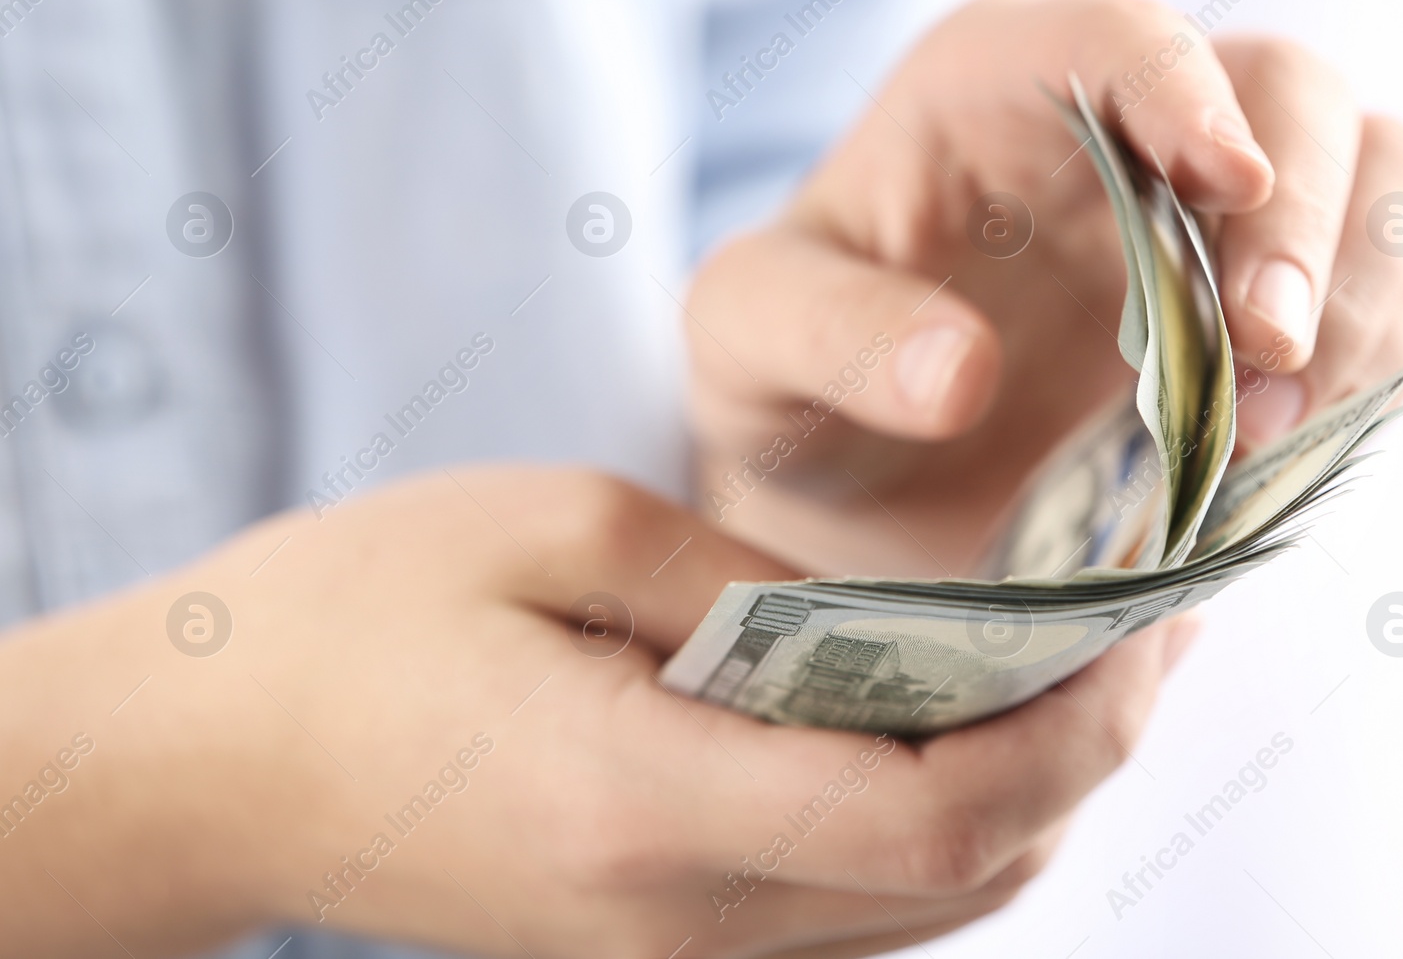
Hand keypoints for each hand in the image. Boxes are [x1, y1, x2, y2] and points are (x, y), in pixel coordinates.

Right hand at [0, 466, 1195, 958]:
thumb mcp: (556, 529)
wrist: (208, 763)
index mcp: (654, 800)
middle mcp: (683, 917)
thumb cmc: (355, 615)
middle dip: (1087, 757)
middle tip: (1145, 627)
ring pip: (925, 915)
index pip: (942, 815)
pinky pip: (851, 914)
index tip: (1149, 621)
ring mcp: (669, 950)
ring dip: (1027, 798)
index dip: (1076, 725)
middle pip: (966, 880)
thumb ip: (741, 583)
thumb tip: (880, 619)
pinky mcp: (651, 942)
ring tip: (1077, 669)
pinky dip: (940, 833)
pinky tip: (954, 730)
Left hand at [687, 0, 1402, 576]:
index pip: (1119, 38)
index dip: (1188, 91)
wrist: (853, 489)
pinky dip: (1371, 366)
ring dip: (1362, 293)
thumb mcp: (749, 343)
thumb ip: (827, 334)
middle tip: (1264, 349)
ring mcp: (1215, 223)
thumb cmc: (790, 379)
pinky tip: (1289, 443)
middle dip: (1302, 212)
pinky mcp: (1268, 320)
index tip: (1225, 181)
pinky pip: (1385, 302)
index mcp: (998, 85)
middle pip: (1293, 91)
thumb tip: (958, 372)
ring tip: (1270, 424)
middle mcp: (1132, 129)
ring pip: (1378, 183)